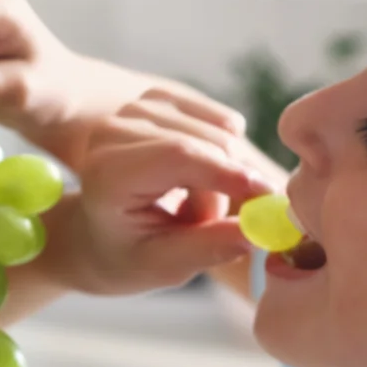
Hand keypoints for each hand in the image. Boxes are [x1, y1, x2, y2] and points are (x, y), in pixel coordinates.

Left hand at [47, 90, 279, 296]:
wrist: (98, 234)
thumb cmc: (127, 255)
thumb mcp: (162, 267)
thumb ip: (206, 249)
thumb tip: (256, 232)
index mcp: (106, 173)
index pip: (178, 155)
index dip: (228, 174)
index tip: (268, 199)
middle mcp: (114, 130)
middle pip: (206, 144)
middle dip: (225, 187)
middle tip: (205, 224)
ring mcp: (136, 108)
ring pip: (219, 133)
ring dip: (223, 175)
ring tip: (191, 207)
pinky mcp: (160, 99)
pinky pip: (223, 122)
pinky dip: (225, 154)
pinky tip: (199, 178)